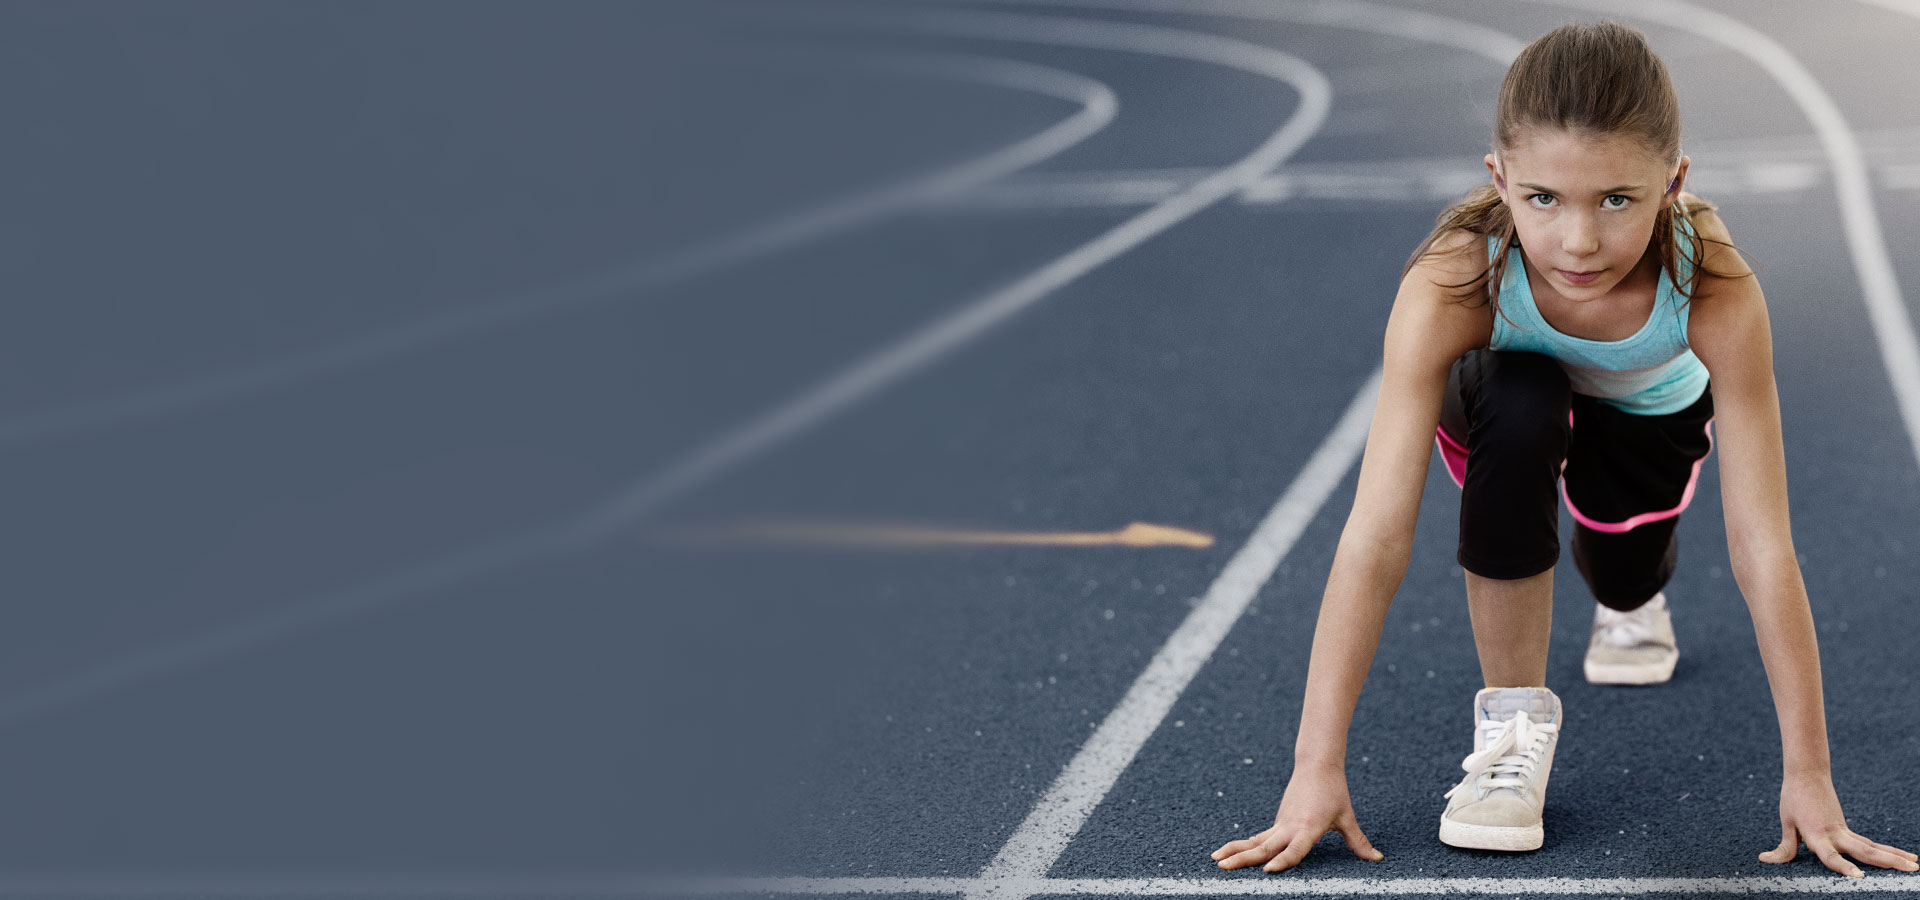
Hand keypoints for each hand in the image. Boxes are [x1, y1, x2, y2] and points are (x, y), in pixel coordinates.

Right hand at [1210, 764, 1382, 871]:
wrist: (1317, 764)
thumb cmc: (1334, 792)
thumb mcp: (1347, 818)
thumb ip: (1359, 842)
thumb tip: (1377, 859)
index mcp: (1308, 827)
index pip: (1295, 849)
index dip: (1283, 861)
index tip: (1268, 870)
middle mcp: (1290, 827)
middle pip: (1264, 847)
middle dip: (1244, 859)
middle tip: (1224, 868)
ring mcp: (1280, 824)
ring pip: (1255, 842)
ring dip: (1235, 851)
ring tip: (1215, 861)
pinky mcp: (1277, 822)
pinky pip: (1257, 838)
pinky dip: (1240, 845)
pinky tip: (1226, 853)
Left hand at [1759, 771, 1918, 876]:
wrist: (1806, 774)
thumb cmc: (1793, 799)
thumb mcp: (1786, 822)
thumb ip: (1784, 847)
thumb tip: (1765, 859)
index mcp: (1817, 835)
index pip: (1831, 856)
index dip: (1843, 867)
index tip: (1859, 877)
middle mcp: (1835, 834)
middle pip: (1865, 851)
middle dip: (1887, 862)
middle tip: (1909, 870)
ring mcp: (1844, 831)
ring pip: (1873, 846)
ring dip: (1894, 856)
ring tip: (1915, 865)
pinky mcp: (1847, 829)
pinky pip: (1869, 842)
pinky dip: (1886, 850)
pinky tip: (1901, 856)